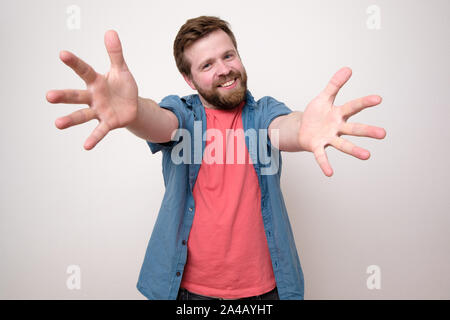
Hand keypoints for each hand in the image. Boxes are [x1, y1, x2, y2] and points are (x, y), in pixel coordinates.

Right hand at [46, 30, 137, 149]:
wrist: (132, 106)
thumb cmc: (123, 87)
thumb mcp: (122, 70)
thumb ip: (115, 53)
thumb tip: (111, 32)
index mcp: (96, 82)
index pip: (84, 70)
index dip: (75, 62)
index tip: (62, 54)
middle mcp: (93, 97)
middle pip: (76, 96)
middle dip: (63, 96)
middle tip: (49, 96)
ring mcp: (98, 111)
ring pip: (82, 115)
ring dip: (70, 120)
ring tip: (57, 124)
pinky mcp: (108, 123)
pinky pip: (100, 131)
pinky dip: (93, 138)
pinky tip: (86, 146)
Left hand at [298, 67, 385, 176]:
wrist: (301, 128)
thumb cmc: (315, 114)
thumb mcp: (323, 97)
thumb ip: (334, 85)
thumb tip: (348, 68)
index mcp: (339, 114)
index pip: (353, 107)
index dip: (364, 102)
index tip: (378, 98)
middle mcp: (337, 128)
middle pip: (354, 129)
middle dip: (367, 131)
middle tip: (383, 134)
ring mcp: (329, 138)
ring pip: (343, 145)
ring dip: (354, 150)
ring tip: (367, 156)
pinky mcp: (317, 146)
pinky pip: (322, 156)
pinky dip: (325, 164)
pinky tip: (329, 173)